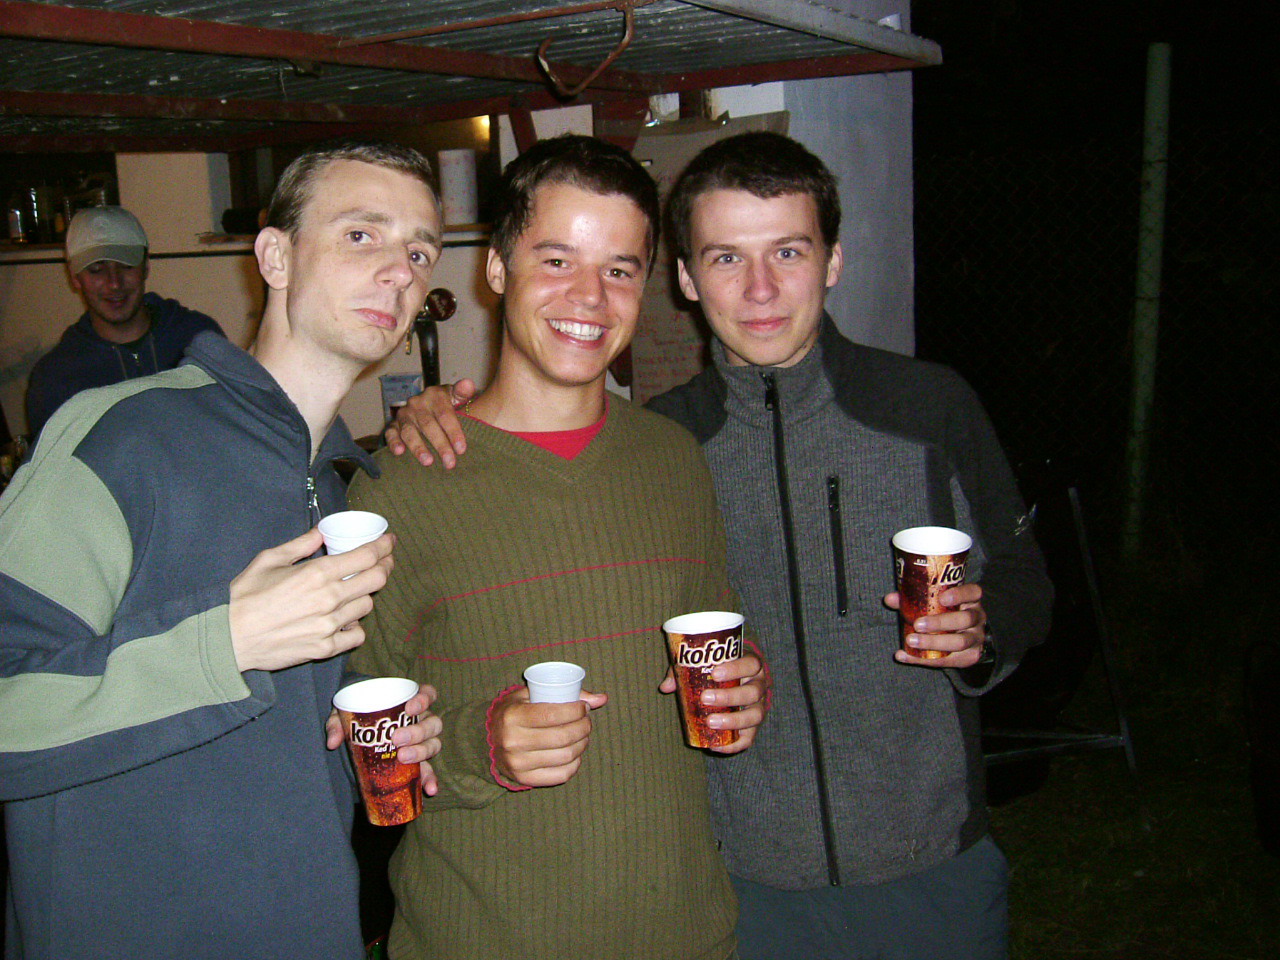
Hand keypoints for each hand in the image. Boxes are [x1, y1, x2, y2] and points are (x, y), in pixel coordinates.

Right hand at [229, 529, 394, 671]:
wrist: (228, 638)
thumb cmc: (245, 596)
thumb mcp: (269, 560)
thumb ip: (301, 545)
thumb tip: (322, 532)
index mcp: (317, 573)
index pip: (366, 556)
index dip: (384, 546)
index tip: (389, 542)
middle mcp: (329, 599)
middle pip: (376, 579)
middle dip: (385, 566)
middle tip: (384, 561)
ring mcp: (329, 625)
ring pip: (367, 606)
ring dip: (365, 595)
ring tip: (356, 590)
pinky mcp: (325, 648)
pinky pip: (357, 635)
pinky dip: (355, 625)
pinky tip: (346, 618)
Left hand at [326, 684, 442, 795]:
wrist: (357, 737)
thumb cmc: (356, 719)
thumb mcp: (344, 715)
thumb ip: (337, 724)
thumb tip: (333, 742)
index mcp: (408, 703)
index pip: (427, 694)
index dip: (424, 699)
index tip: (409, 708)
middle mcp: (420, 721)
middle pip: (432, 723)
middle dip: (417, 731)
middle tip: (396, 739)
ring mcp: (420, 743)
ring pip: (433, 744)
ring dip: (421, 751)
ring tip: (403, 757)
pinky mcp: (417, 763)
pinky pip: (429, 770)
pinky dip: (430, 779)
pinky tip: (429, 789)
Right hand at [384, 379, 475, 467]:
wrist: (431, 405)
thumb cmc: (449, 404)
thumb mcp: (457, 397)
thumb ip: (463, 392)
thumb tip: (468, 384)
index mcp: (434, 395)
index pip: (444, 414)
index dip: (453, 432)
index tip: (461, 449)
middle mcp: (417, 403)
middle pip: (428, 425)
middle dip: (440, 445)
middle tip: (449, 463)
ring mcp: (404, 414)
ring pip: (409, 431)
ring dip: (418, 447)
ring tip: (428, 462)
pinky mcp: (393, 425)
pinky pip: (390, 433)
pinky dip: (393, 442)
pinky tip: (399, 452)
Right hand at [488, 687, 608, 786]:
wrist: (484, 741)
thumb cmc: (512, 713)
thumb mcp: (528, 695)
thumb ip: (563, 693)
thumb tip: (601, 698)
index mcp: (512, 717)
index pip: (553, 714)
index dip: (576, 710)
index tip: (583, 707)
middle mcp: (514, 742)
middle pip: (563, 737)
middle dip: (584, 727)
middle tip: (586, 721)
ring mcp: (518, 764)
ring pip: (566, 756)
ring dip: (582, 744)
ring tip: (583, 735)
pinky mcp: (525, 780)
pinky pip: (561, 775)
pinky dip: (575, 763)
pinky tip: (574, 753)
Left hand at [659, 653, 769, 754]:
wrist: (738, 682)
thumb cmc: (720, 668)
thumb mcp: (708, 664)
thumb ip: (688, 670)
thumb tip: (666, 686)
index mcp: (752, 666)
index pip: (751, 664)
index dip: (736, 669)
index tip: (715, 673)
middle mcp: (760, 686)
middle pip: (753, 692)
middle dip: (729, 697)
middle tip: (705, 698)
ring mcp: (759, 707)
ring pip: (755, 716)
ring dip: (733, 720)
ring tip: (710, 722)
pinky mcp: (754, 727)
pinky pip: (749, 739)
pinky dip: (733, 745)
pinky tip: (715, 746)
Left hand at [884, 582, 986, 667]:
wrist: (968, 637)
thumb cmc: (948, 614)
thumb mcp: (938, 603)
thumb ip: (915, 599)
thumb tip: (890, 599)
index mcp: (971, 601)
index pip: (973, 592)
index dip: (959, 594)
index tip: (942, 598)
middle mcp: (977, 619)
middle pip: (965, 619)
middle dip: (940, 622)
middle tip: (917, 624)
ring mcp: (975, 639)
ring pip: (959, 642)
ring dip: (933, 642)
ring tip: (910, 641)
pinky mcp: (969, 657)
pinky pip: (948, 660)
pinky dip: (923, 659)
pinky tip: (904, 655)